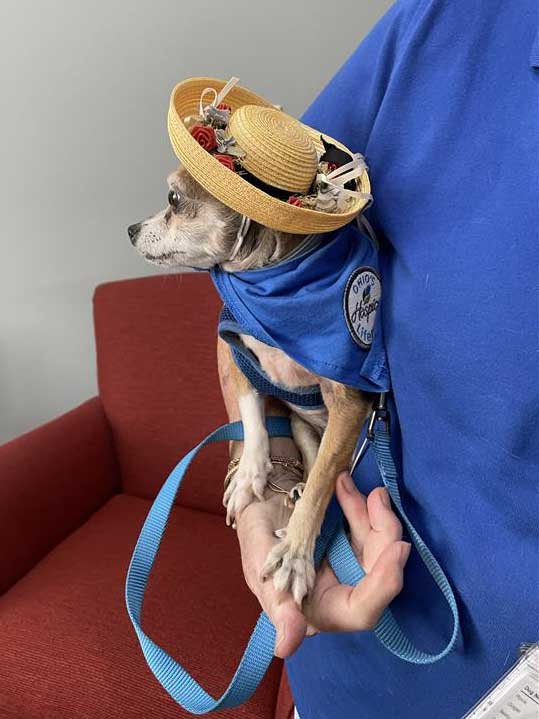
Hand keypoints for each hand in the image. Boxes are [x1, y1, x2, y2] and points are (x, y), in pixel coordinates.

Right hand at [236, 470, 410, 657]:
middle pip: (379, 573)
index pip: (362, 610)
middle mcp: (342, 591)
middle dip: (383, 533)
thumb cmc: (254, 539)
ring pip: (378, 545)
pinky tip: (348, 484)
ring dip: (373, 514)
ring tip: (352, 483)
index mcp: (320, 610)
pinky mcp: (353, 541)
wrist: (256, 503)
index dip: (384, 584)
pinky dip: (363, 506)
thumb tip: (286, 647)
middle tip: (377, 497)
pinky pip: (368, 527)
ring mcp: (350, 564)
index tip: (398, 547)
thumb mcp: (260, 570)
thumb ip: (278, 606)